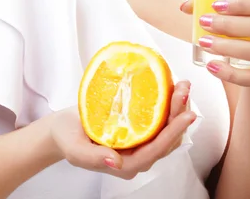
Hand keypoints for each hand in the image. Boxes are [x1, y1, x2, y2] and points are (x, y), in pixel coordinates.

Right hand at [46, 80, 194, 178]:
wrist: (62, 129)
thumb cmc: (67, 139)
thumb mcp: (75, 150)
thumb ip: (94, 158)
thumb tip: (117, 163)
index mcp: (126, 165)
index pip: (156, 150)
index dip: (174, 132)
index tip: (187, 115)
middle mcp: (138, 155)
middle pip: (167, 137)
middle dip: (179, 114)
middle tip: (185, 89)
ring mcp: (139, 141)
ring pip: (166, 127)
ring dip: (177, 106)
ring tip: (183, 85)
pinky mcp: (138, 126)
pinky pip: (158, 117)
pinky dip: (167, 102)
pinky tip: (170, 86)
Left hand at [181, 0, 249, 86]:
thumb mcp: (241, 11)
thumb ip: (216, 6)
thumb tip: (185, 6)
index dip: (242, 4)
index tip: (216, 5)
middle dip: (229, 26)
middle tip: (204, 23)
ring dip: (228, 47)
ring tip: (204, 43)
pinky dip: (231, 74)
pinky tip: (212, 66)